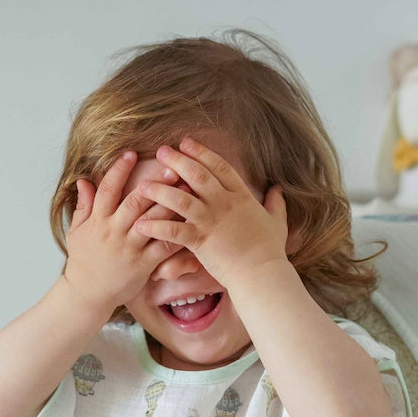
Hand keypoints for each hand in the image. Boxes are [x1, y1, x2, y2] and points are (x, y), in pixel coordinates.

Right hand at [63, 150, 183, 315]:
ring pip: (153, 222)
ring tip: (188, 188)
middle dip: (154, 183)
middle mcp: (114, 231)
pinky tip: (192, 221)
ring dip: (172, 204)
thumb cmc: (83, 260)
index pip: (107, 189)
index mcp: (98, 220)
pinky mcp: (144, 264)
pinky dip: (178, 233)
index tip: (131, 153)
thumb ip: (83, 206)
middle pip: (135, 202)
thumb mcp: (77, 231)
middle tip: (172, 166)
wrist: (88, 294)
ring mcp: (130, 248)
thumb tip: (83, 180)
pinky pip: (164, 246)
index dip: (118, 170)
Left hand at [132, 137, 294, 288]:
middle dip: (178, 161)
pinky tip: (139, 224)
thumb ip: (276, 204)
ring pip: (180, 199)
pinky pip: (173, 230)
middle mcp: (224, 204)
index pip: (220, 167)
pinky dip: (156, 227)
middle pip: (197, 175)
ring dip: (160, 190)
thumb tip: (278, 189)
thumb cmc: (271, 251)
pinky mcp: (200, 241)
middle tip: (161, 151)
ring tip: (142, 185)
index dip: (202, 153)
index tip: (186, 142)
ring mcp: (211, 221)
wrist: (262, 274)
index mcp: (241, 196)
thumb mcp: (277, 222)